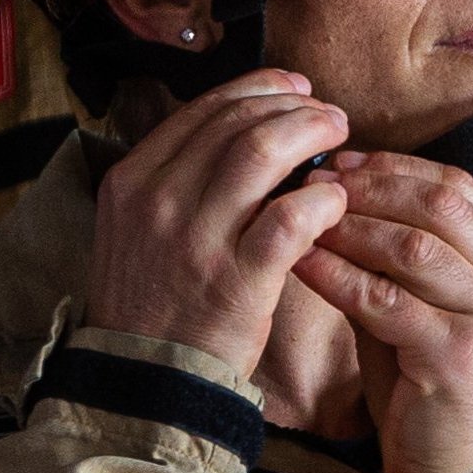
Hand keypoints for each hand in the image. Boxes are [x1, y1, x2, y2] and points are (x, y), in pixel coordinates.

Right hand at [84, 70, 351, 382]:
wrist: (144, 384)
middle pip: (239, 122)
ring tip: (341, 139)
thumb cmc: (153, 304)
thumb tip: (244, 131)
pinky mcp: (237, 280)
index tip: (294, 90)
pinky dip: (321, 198)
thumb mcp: (137, 231)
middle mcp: (158, 201)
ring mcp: (195, 239)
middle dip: (295, 107)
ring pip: (263, 152)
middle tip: (329, 115)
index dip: (259, 89)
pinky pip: (290, 217)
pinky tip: (335, 200)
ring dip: (312, 135)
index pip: (203, 109)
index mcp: (131, 181)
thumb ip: (179, 180)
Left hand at [295, 151, 472, 472]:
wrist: (455, 471)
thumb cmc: (428, 386)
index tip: (341, 164)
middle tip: (315, 183)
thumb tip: (335, 191)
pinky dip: (339, 275)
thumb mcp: (423, 306)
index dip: (396, 168)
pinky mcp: (460, 356)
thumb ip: (396, 253)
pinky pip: (387, 299)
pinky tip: (304, 263)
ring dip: (350, 226)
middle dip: (371, 188)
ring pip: (414, 247)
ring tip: (303, 217)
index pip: (459, 188)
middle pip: (441, 205)